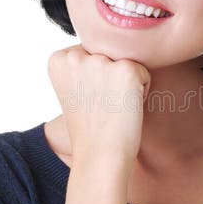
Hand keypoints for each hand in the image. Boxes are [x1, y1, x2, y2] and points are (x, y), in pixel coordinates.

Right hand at [47, 43, 150, 164]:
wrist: (100, 155)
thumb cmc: (91, 127)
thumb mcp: (74, 89)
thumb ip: (82, 64)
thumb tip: (107, 47)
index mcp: (58, 59)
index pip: (91, 51)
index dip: (96, 78)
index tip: (88, 100)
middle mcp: (75, 56)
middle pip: (109, 54)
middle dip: (111, 77)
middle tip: (102, 106)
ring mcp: (100, 61)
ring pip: (126, 62)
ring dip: (126, 84)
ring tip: (113, 107)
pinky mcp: (126, 69)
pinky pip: (144, 72)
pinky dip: (142, 91)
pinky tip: (126, 108)